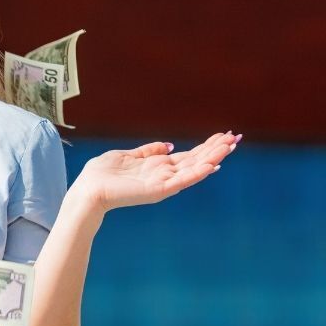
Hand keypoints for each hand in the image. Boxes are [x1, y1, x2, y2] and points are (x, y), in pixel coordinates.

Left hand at [69, 131, 240, 214]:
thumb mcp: (128, 155)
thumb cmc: (103, 174)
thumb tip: (167, 144)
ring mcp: (163, 183)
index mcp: (158, 166)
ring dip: (212, 157)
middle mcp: (165, 175)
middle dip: (216, 149)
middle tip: (236, 137)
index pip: (188, 155)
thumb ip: (148, 151)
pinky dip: (197, 173)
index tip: (223, 136)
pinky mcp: (158, 190)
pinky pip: (182, 180)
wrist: (89, 189)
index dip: (206, 146)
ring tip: (230, 147)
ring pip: (194, 169)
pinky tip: (212, 165)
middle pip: (196, 160)